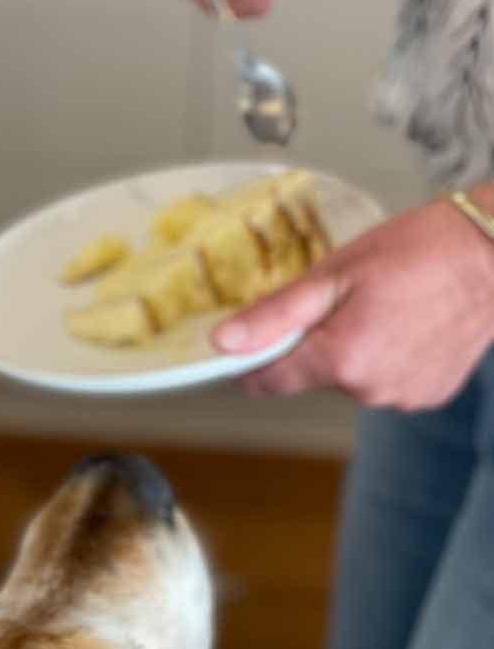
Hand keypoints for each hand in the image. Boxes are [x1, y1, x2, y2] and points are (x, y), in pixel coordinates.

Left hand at [212, 196, 493, 410]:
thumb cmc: (422, 250)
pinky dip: (389, 358)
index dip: (253, 361)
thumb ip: (276, 314)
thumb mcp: (337, 272)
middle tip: (347, 298)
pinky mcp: (427, 396)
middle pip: (313, 375)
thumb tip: (222, 344)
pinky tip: (410, 325)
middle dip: (317, 344)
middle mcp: (367, 390)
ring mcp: (401, 397)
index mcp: (340, 360)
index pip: (268, 380)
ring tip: (387, 307)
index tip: (253, 339)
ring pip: (352, 378)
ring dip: (355, 351)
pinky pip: (387, 381)